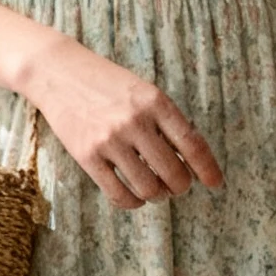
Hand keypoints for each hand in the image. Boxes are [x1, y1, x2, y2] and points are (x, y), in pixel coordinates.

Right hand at [24, 30, 222, 210]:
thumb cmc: (107, 84)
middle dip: (180, 186)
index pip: (192, 144)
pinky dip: (133, 202)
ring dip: (158, 196)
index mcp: (155, 102)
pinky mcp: (87, 156)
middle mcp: (134, 121)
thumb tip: (191, 162)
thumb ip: (165, 121)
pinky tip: (135, 197)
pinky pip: (119, 194)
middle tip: (176, 186)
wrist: (59, 72)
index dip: (208, 169)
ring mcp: (109, 140)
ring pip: (148, 189)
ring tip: (156, 191)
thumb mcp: (143, 92)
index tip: (216, 184)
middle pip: (173, 174)